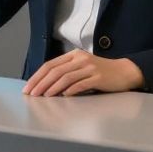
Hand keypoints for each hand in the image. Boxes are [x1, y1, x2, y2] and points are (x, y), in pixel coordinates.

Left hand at [22, 50, 144, 96]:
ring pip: (66, 77)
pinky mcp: (99, 77)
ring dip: (53, 87)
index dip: (37, 76)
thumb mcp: (81, 67)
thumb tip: (45, 85)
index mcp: (73, 55)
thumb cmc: (100, 72)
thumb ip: (66, 72)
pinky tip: (64, 96)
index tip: (28, 87)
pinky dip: (71, 90)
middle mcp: (80, 59)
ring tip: (44, 96)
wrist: (124, 71)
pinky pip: (82, 84)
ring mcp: (90, 67)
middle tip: (32, 94)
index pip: (50, 65)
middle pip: (56, 71)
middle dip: (41, 83)